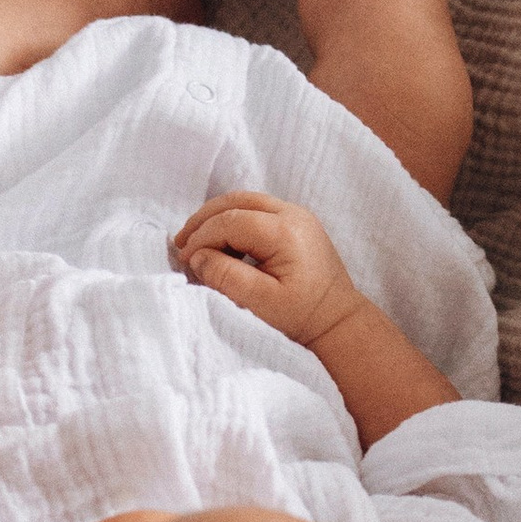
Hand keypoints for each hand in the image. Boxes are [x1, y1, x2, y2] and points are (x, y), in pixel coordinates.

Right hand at [172, 190, 363, 348]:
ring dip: (217, 218)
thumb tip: (197, 257)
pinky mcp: (296, 222)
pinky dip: (233, 221)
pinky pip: (257, 210)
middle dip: (204, 220)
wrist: (339, 320)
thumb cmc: (303, 316)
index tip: (185, 261)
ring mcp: (297, 215)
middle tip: (181, 243)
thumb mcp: (261, 302)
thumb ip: (226, 277)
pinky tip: (222, 244)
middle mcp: (293, 214)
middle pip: (236, 201)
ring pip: (245, 201)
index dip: (202, 238)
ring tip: (196, 242)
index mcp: (285, 233)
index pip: (230, 222)